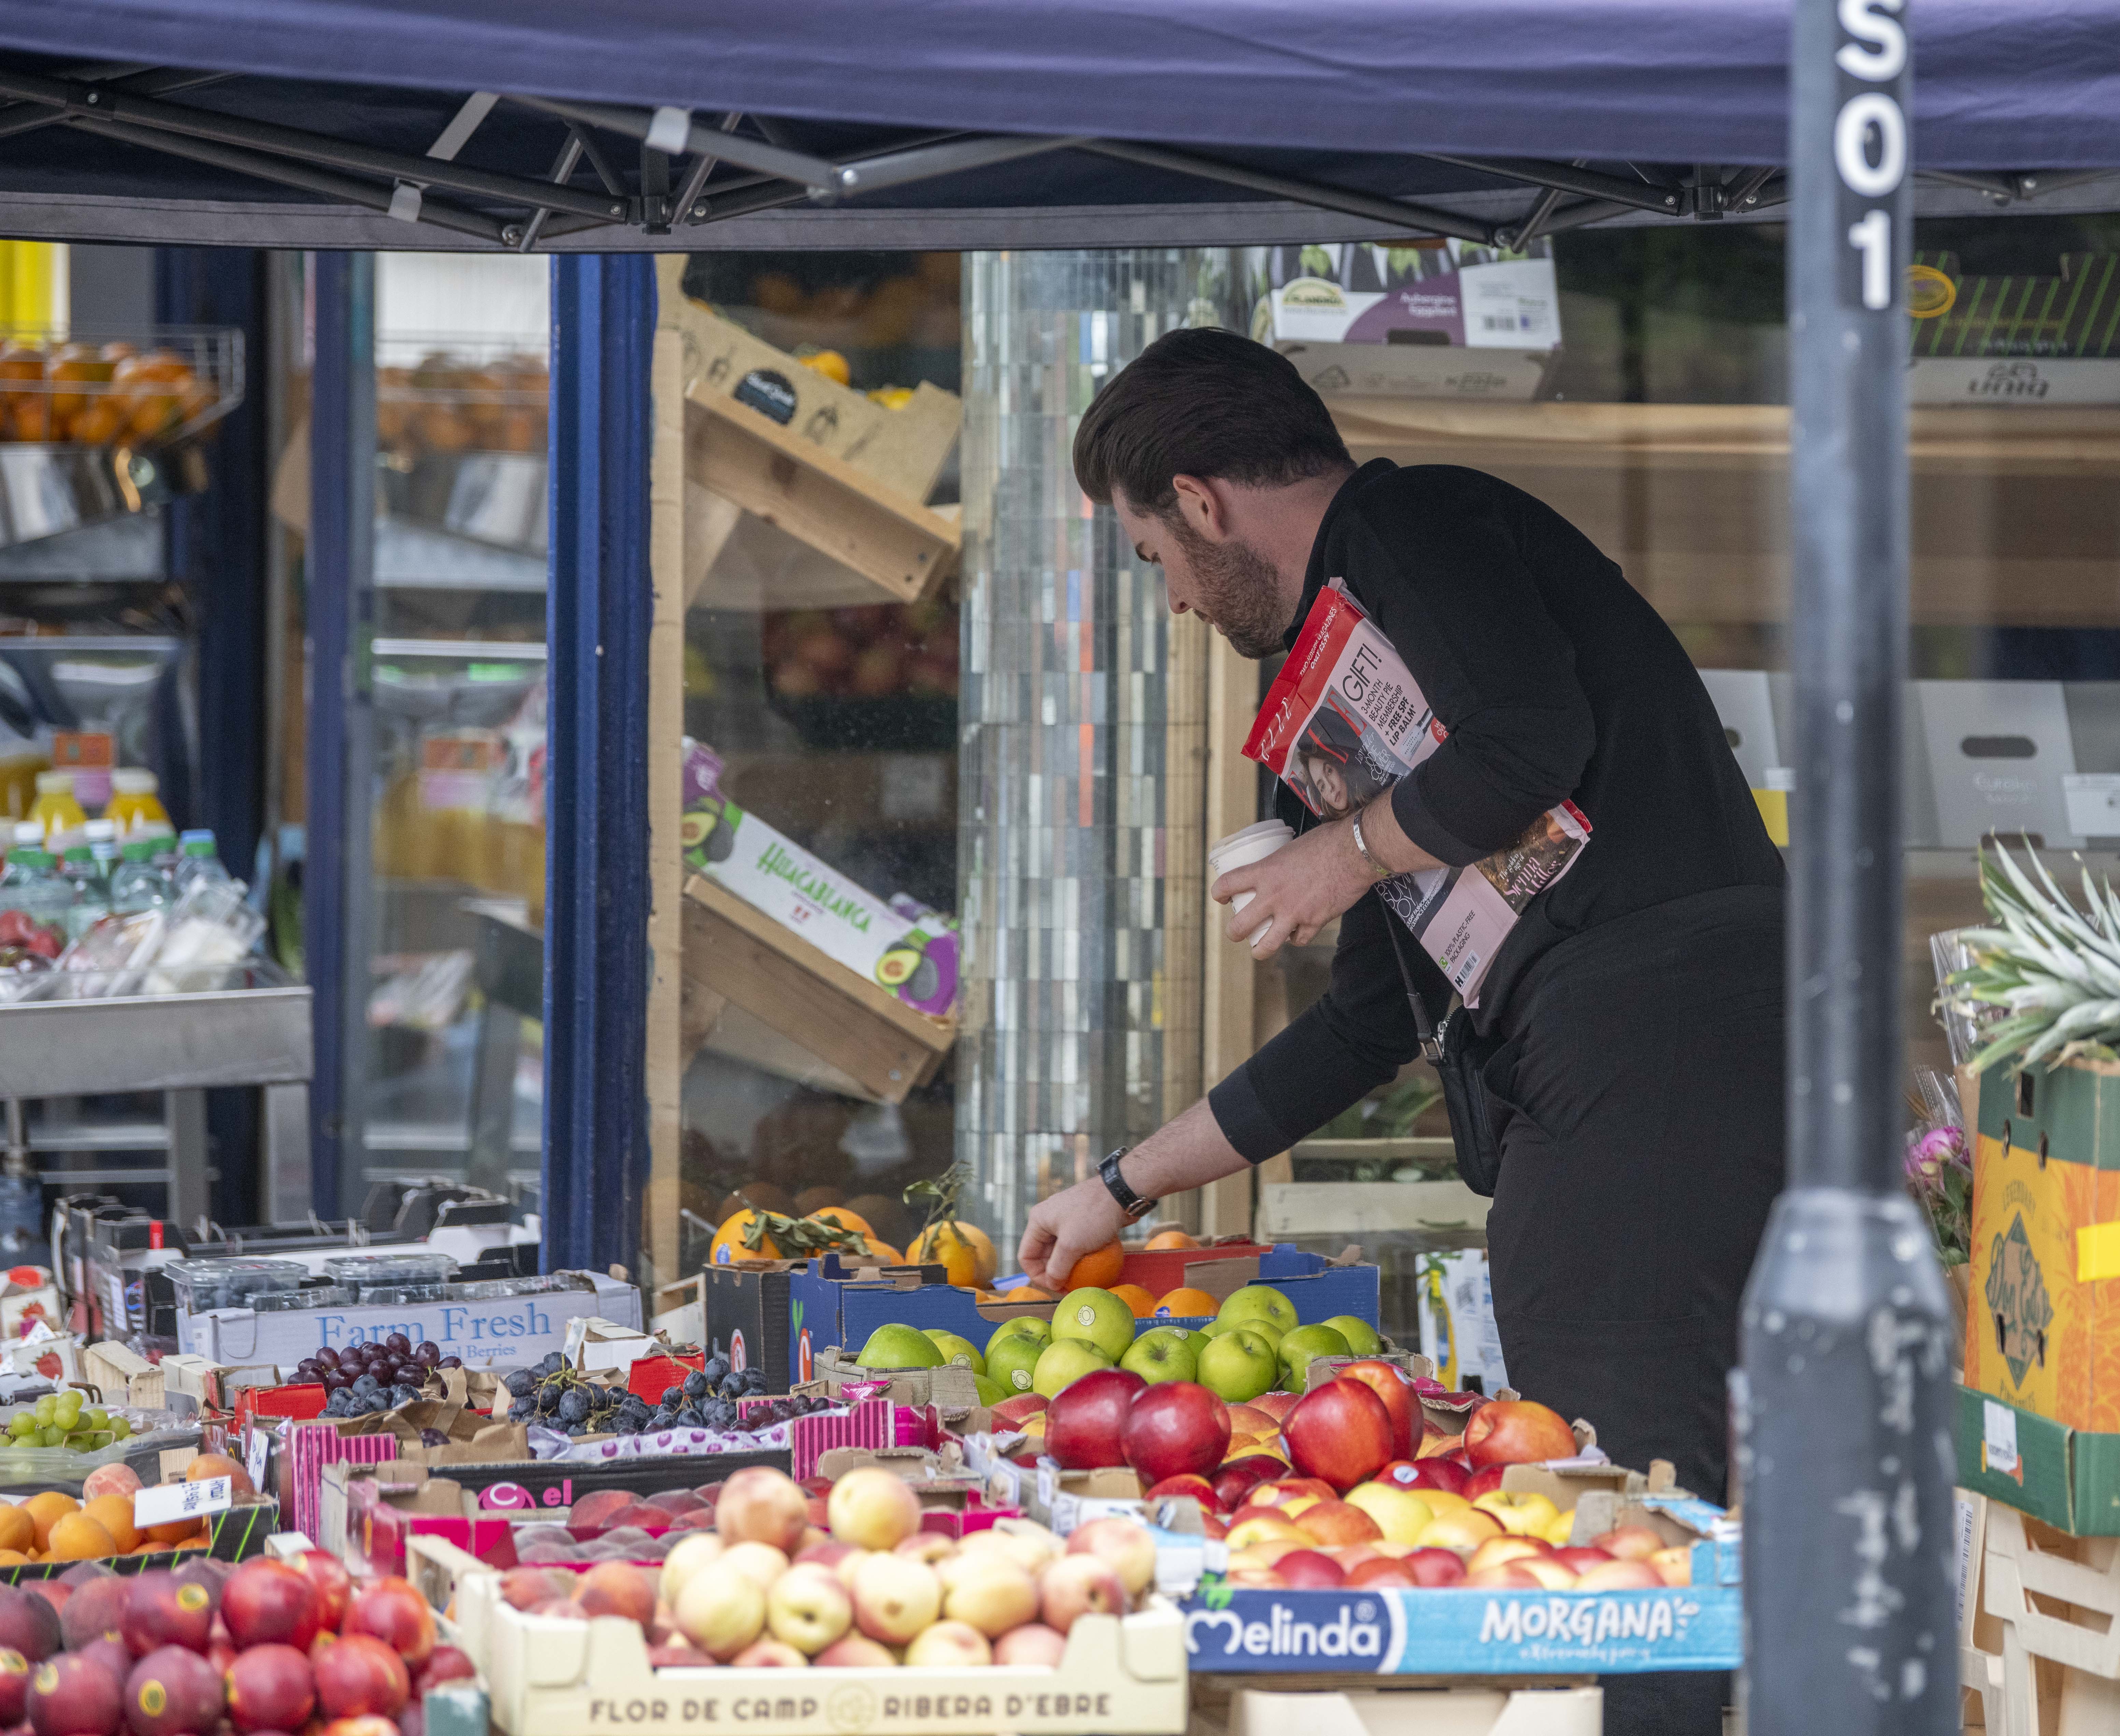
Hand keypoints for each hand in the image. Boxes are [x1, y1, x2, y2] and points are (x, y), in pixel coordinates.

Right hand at [1018, 1176, 1127, 1293]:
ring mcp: (1066, 1220)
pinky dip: (1081, 1257)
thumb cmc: (1093, 1216)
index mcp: (1038, 1221)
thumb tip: (1052, 1284)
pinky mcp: (1082, 1222)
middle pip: (1043, 1255)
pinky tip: (1093, 1269)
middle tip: (1071, 1288)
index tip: (1057, 1287)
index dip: (1038, 1276)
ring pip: (1061, 1251)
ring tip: (1082, 1281)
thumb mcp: (1072, 1245)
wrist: (1121, 1192)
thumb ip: (1058, 1267)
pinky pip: (1076, 1244)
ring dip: (1069, 1267)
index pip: (1026, 1256)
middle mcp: (1048, 1219)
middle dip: (1055, 1273)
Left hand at [1212, 819, 1373, 960]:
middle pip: (1239, 926)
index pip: (1228, 883)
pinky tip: (1296, 935)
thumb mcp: (1292, 846)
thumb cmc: (1326, 841)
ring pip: (1267, 944)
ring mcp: (1293, 912)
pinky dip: (1296, 939)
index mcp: (1265, 871)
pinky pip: (1299, 940)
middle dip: (1233, 933)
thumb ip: (1281, 862)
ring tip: (1258, 950)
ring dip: (1259, 950)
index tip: (1220, 897)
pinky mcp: (1314, 922)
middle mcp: (1274, 895)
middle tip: (1235, 933)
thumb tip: (1279, 866)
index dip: (1218, 892)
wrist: (1354, 852)